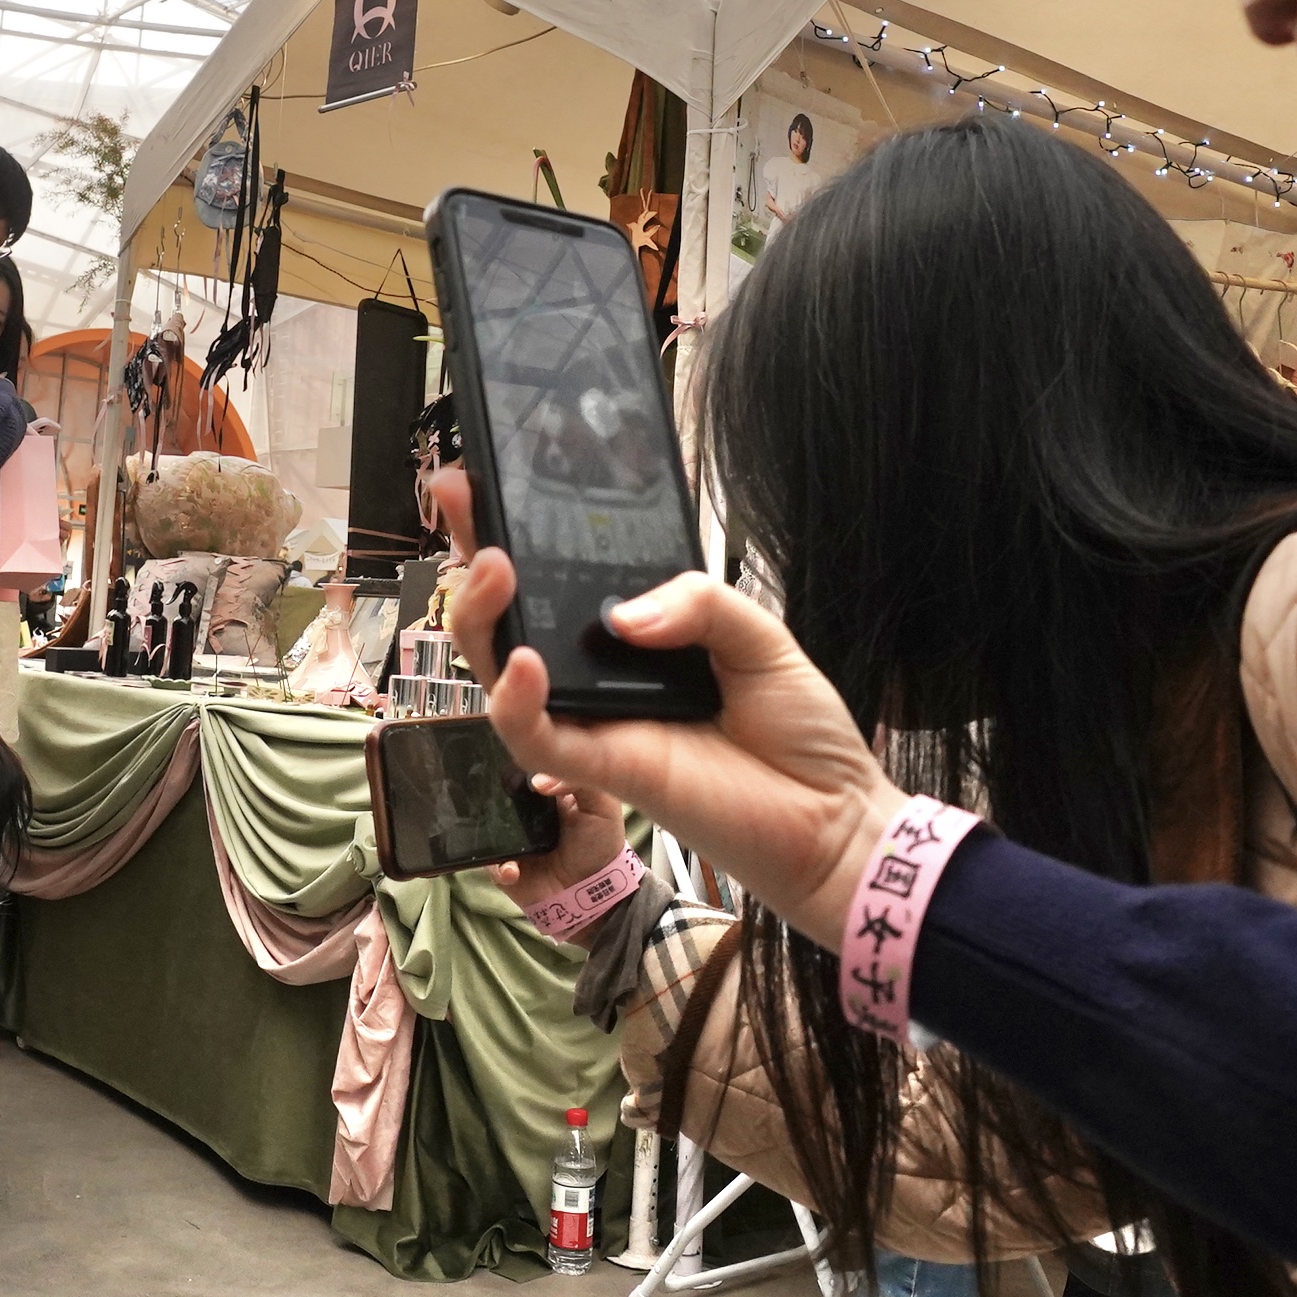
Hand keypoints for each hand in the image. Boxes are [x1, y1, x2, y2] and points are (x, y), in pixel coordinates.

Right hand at [429, 466, 904, 940]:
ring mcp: (597, 724)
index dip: (518, 533)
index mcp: (638, 638)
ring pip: (503, 675)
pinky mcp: (605, 772)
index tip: (485, 478)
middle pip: (512, 621)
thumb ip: (697, 601)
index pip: (563, 582)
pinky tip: (526, 662)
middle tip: (462, 499)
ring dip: (484, 620)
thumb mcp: (760, 637)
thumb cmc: (799, 732)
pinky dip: (517, 704)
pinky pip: (537, 740)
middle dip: (477, 561)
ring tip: (494, 566)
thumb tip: (621, 614)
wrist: (834, 817)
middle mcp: (603, 678)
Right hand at [488, 771, 628, 895]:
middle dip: (493, 798)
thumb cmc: (600, 845)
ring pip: (488, 828)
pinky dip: (499, 867)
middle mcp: (524, 814)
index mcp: (546, 795)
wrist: (596, 893)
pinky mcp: (504, 868)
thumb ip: (578, 782)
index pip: (523, 773)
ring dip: (490, 832)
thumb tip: (537, 780)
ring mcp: (512, 841)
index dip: (516, 768)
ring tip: (505, 839)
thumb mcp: (601, 806)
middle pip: (498, 798)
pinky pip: (491, 864)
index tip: (512, 766)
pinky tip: (514, 870)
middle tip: (498, 801)